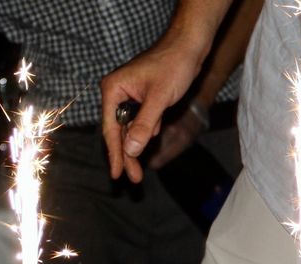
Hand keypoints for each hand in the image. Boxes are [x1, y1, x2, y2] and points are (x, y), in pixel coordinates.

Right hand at [101, 44, 201, 183]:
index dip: (115, 153)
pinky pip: (141, 120)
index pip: (111, 128)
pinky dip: (147, 131)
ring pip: (131, 128)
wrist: (189, 47)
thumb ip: (144, 125)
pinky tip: (154, 135)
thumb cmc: (173, 66)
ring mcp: (130, 95)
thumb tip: (131, 150)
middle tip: (133, 179)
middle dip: (127, 155)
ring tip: (139, 171)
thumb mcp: (159, 100)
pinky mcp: (143, 97)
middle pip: (119, 131)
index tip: (118, 175)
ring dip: (137, 146)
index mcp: (113, 90)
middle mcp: (117, 92)